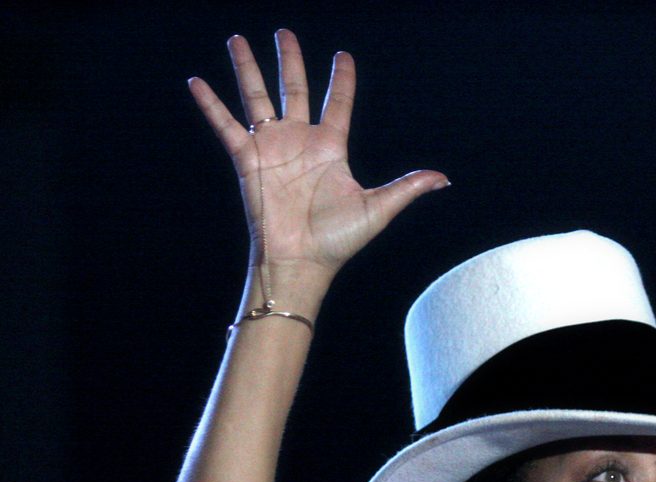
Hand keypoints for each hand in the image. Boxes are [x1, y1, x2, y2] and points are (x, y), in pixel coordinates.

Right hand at [189, 30, 447, 309]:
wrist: (301, 260)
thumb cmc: (338, 240)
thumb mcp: (379, 208)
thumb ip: (408, 187)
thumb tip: (444, 179)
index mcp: (331, 148)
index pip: (338, 104)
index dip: (342, 80)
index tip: (343, 56)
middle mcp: (300, 141)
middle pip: (294, 89)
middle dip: (290, 60)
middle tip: (284, 32)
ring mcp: (272, 147)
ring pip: (257, 97)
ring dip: (247, 68)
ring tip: (237, 40)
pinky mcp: (248, 159)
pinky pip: (226, 125)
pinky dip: (211, 105)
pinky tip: (197, 82)